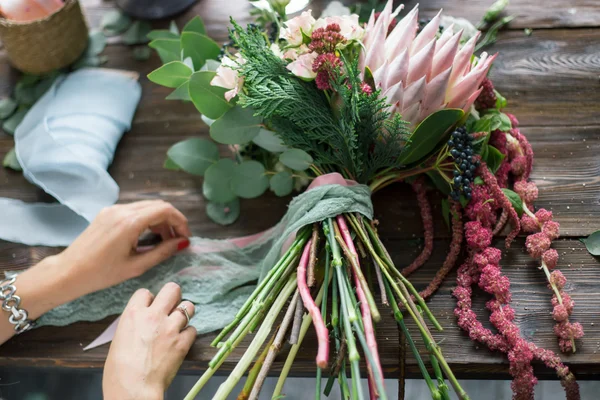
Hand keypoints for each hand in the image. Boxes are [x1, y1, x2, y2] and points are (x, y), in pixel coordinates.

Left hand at [56, 200, 191, 296]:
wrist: (69, 272)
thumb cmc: (102, 273)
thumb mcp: (137, 266)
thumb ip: (162, 252)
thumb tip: (182, 243)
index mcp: (130, 222)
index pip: (165, 210)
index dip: (180, 221)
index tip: (185, 237)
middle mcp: (122, 210)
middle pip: (158, 205)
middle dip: (172, 221)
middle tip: (177, 240)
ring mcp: (113, 209)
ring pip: (147, 206)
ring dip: (160, 220)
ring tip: (164, 241)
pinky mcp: (107, 212)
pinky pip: (134, 210)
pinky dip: (147, 219)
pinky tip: (148, 236)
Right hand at [103, 283, 195, 399]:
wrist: (133, 389)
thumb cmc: (119, 371)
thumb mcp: (119, 340)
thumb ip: (134, 325)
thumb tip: (142, 324)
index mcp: (133, 314)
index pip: (146, 292)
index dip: (149, 300)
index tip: (150, 307)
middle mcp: (153, 316)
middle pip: (172, 289)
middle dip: (173, 296)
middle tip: (172, 306)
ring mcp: (170, 328)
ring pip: (188, 307)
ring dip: (184, 314)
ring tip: (179, 323)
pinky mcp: (182, 342)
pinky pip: (193, 329)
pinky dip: (188, 335)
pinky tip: (181, 341)